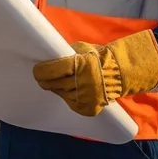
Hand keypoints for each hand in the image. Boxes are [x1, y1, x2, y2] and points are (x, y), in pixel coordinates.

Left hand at [32, 30, 157, 116]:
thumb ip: (68, 54)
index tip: (36, 70)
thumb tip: (50, 56)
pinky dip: (68, 97)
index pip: (54, 69)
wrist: (120, 74)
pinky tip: (68, 91)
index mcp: (80, 65)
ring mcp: (87, 98)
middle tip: (41, 77)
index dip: (42, 71)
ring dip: (57, 89)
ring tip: (56, 83)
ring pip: (62, 94)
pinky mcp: (89, 109)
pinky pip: (72, 104)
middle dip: (46, 80)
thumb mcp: (83, 49)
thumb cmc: (98, 57)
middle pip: (55, 84)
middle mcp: (83, 83)